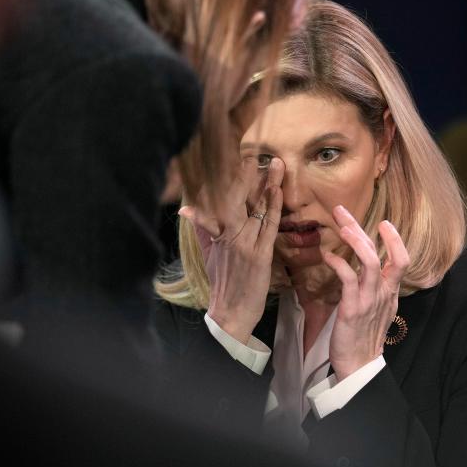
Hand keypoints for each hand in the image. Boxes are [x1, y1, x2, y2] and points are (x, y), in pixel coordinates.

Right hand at [178, 157, 283, 344]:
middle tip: (258, 153)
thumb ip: (202, 228)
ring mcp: (244, 243)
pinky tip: (278, 192)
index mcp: (217, 232)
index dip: (233, 179)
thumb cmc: (221, 283)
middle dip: (248, 175)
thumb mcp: (208, 254)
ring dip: (268, 185)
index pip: (223, 199)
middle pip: (239, 198)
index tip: (240, 158)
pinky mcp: (260, 254)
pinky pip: (268, 226)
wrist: (230, 313)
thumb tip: (188, 208)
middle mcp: (229, 234)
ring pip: (256, 208)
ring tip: (277, 164)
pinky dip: (274, 208)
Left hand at [322, 205, 408, 380]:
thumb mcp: (378, 307)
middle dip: (360, 228)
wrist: (359, 364)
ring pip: (369, 262)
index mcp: (391, 291)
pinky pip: (349, 280)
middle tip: (341, 210)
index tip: (384, 222)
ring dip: (355, 242)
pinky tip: (327, 256)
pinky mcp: (352, 309)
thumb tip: (368, 264)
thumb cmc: (364, 334)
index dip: (395, 239)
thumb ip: (377, 285)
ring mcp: (369, 300)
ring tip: (341, 227)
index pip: (402, 259)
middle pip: (380, 253)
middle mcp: (383, 292)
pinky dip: (339, 264)